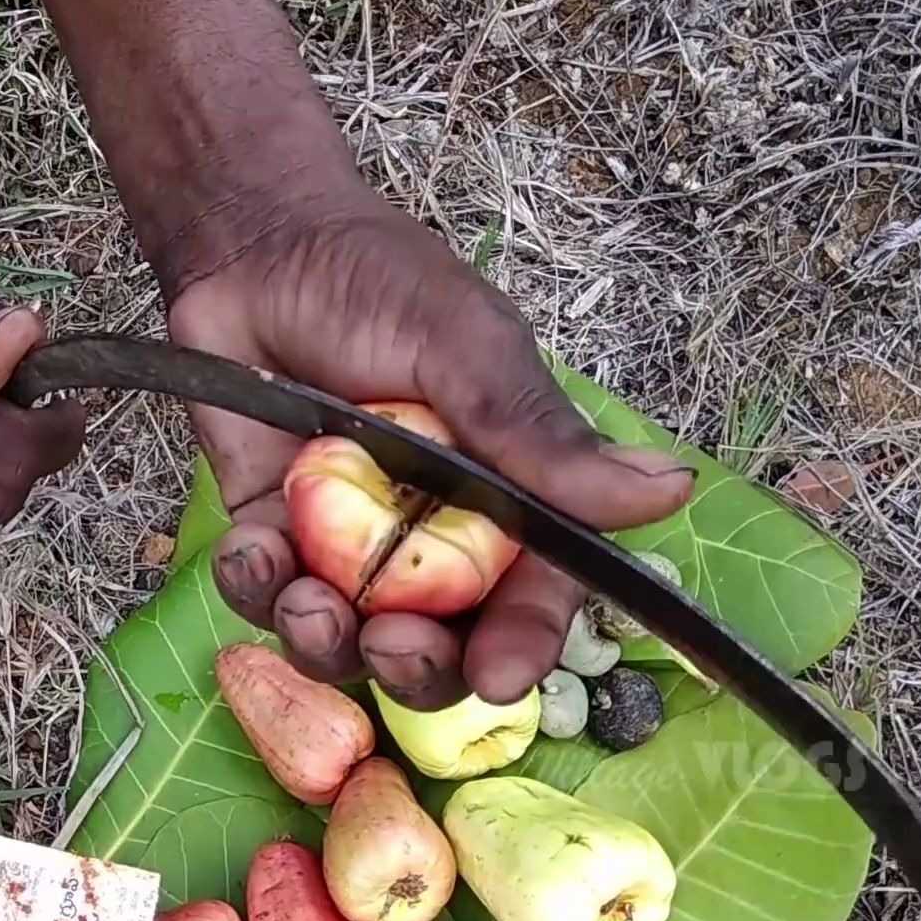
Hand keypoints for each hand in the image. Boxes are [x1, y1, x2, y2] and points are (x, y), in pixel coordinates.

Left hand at [165, 186, 695, 710]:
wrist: (254, 244)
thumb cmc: (376, 281)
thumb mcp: (469, 348)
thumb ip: (541, 437)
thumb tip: (667, 489)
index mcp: (504, 493)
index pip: (532, 593)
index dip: (522, 644)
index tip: (503, 676)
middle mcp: (430, 533)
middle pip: (441, 643)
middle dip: (418, 665)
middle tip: (390, 642)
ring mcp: (345, 540)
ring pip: (347, 640)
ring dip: (328, 640)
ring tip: (305, 600)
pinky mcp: (269, 533)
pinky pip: (264, 595)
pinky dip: (256, 587)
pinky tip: (252, 546)